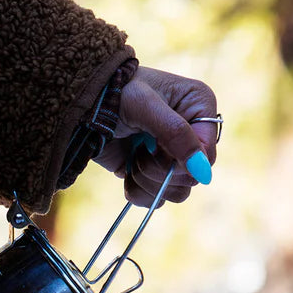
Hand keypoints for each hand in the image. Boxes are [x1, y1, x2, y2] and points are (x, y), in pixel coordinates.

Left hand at [94, 67, 218, 207]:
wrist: (86, 107)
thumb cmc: (116, 93)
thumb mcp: (145, 105)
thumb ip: (175, 133)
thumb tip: (202, 170)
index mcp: (199, 108)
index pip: (207, 154)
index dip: (183, 160)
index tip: (157, 147)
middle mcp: (192, 134)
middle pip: (191, 178)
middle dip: (160, 169)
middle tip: (141, 148)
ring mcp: (173, 157)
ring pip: (176, 192)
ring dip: (148, 180)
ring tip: (134, 156)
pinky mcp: (154, 174)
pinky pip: (157, 199)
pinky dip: (138, 191)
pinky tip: (128, 171)